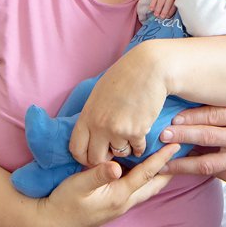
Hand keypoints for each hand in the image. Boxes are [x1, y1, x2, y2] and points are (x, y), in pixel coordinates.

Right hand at [41, 145, 175, 226]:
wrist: (52, 224)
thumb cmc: (64, 202)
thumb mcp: (78, 185)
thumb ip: (98, 175)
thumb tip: (117, 167)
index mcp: (119, 195)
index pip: (146, 174)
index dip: (162, 159)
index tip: (176, 145)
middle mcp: (124, 202)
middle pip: (153, 184)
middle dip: (168, 169)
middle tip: (181, 154)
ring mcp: (119, 206)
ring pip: (146, 189)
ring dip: (159, 175)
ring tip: (168, 161)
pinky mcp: (113, 205)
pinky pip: (137, 190)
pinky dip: (146, 179)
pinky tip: (144, 171)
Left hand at [69, 42, 167, 164]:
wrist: (149, 68)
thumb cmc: (124, 78)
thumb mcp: (98, 95)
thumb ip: (92, 117)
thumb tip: (90, 137)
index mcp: (87, 116)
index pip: (76, 149)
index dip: (84, 157)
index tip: (92, 156)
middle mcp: (100, 126)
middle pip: (96, 158)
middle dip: (104, 158)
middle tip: (112, 151)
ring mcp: (118, 130)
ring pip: (119, 154)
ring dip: (124, 149)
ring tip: (128, 136)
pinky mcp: (138, 132)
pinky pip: (137, 149)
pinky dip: (140, 146)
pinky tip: (141, 135)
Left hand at [160, 104, 225, 191]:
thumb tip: (200, 110)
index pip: (212, 114)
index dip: (190, 116)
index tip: (173, 117)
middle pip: (205, 135)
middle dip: (180, 134)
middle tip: (161, 134)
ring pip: (205, 162)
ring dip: (181, 163)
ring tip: (161, 163)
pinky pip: (215, 174)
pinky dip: (197, 172)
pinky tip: (182, 172)